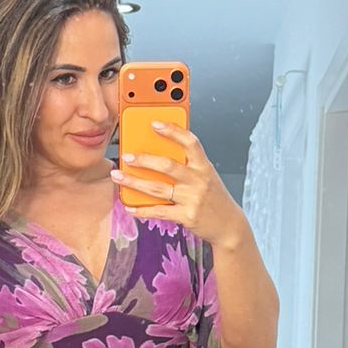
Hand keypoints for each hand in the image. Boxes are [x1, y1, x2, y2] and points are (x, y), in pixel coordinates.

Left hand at [111, 120, 246, 248]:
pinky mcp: (187, 216)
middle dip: (144, 159)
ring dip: (134, 182)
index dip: (173, 131)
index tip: (154, 123)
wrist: (229, 225)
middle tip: (126, 156)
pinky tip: (129, 207)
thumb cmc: (213, 197)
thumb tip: (157, 152)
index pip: (190, 142)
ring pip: (158, 188)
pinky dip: (142, 210)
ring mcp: (193, 199)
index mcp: (204, 166)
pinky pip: (159, 212)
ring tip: (118, 176)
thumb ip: (187, 165)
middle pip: (168, 166)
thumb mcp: (206, 176)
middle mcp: (199, 181)